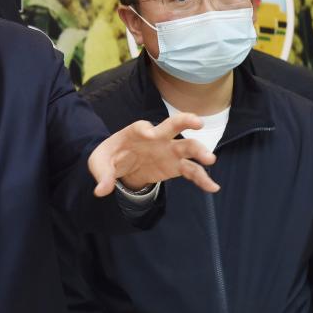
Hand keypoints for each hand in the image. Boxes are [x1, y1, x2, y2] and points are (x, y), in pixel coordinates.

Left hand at [88, 114, 218, 195]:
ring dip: (199, 151)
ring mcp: (169, 150)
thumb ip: (102, 175)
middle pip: (174, 126)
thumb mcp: (99, 164)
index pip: (143, 127)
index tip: (148, 132)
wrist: (121, 165)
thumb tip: (101, 191)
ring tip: (210, 160)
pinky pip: (191, 171)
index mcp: (137, 131)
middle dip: (185, 121)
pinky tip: (213, 187)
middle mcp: (158, 137)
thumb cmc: (110, 157)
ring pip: (188, 147)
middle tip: (198, 122)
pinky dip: (202, 179)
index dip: (146, 129)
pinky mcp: (175, 165)